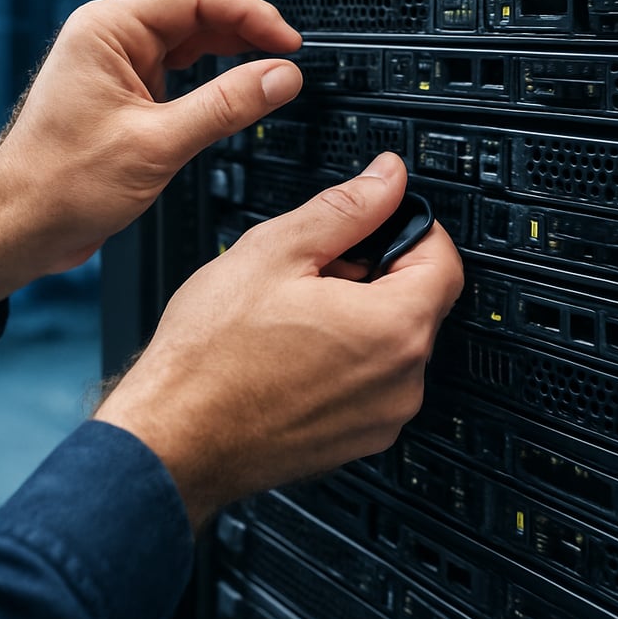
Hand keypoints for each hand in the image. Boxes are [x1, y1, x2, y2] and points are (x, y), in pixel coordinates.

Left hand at [0, 0, 302, 317]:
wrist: (21, 223)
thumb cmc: (59, 183)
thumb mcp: (157, 144)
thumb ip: (226, 106)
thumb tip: (279, 77)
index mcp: (106, 30)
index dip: (250, 12)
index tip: (286, 41)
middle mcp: (107, 37)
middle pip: (191, 3)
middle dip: (242, 22)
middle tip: (282, 51)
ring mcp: (113, 63)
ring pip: (184, 33)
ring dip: (227, 44)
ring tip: (266, 65)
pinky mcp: (121, 90)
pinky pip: (174, 63)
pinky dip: (209, 71)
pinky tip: (231, 87)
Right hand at [94, 153, 463, 529]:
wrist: (173, 439)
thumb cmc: (212, 356)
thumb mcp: (276, 252)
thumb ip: (345, 208)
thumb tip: (387, 178)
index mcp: (393, 329)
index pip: (444, 260)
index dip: (411, 228)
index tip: (377, 222)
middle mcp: (401, 382)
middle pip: (419, 301)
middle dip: (376, 272)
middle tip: (316, 269)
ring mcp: (381, 418)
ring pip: (393, 342)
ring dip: (360, 316)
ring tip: (296, 314)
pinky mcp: (357, 440)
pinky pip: (372, 382)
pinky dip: (347, 357)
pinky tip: (294, 350)